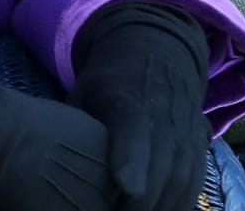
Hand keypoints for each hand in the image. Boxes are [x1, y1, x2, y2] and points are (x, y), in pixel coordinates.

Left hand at [69, 1, 211, 210]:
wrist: (157, 50)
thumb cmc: (108, 83)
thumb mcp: (83, 94)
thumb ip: (70, 128)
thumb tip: (44, 167)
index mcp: (127, 96)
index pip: (133, 127)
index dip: (132, 158)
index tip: (126, 188)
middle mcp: (164, 111)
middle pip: (163, 164)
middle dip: (144, 205)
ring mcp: (186, 126)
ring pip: (184, 176)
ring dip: (164, 208)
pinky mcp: (200, 140)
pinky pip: (196, 178)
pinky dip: (181, 203)